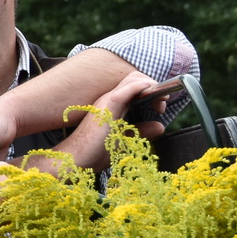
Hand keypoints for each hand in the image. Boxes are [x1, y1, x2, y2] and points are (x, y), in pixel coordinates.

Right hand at [35, 72, 162, 171]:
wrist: (75, 160)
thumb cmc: (96, 152)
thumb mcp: (126, 140)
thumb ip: (142, 131)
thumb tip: (160, 126)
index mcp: (113, 104)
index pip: (135, 86)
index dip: (151, 91)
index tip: (159, 108)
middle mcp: (110, 98)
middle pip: (135, 77)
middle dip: (155, 86)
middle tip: (161, 106)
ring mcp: (107, 100)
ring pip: (132, 79)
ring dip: (151, 85)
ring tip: (160, 102)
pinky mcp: (107, 107)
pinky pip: (126, 90)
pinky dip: (140, 87)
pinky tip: (149, 92)